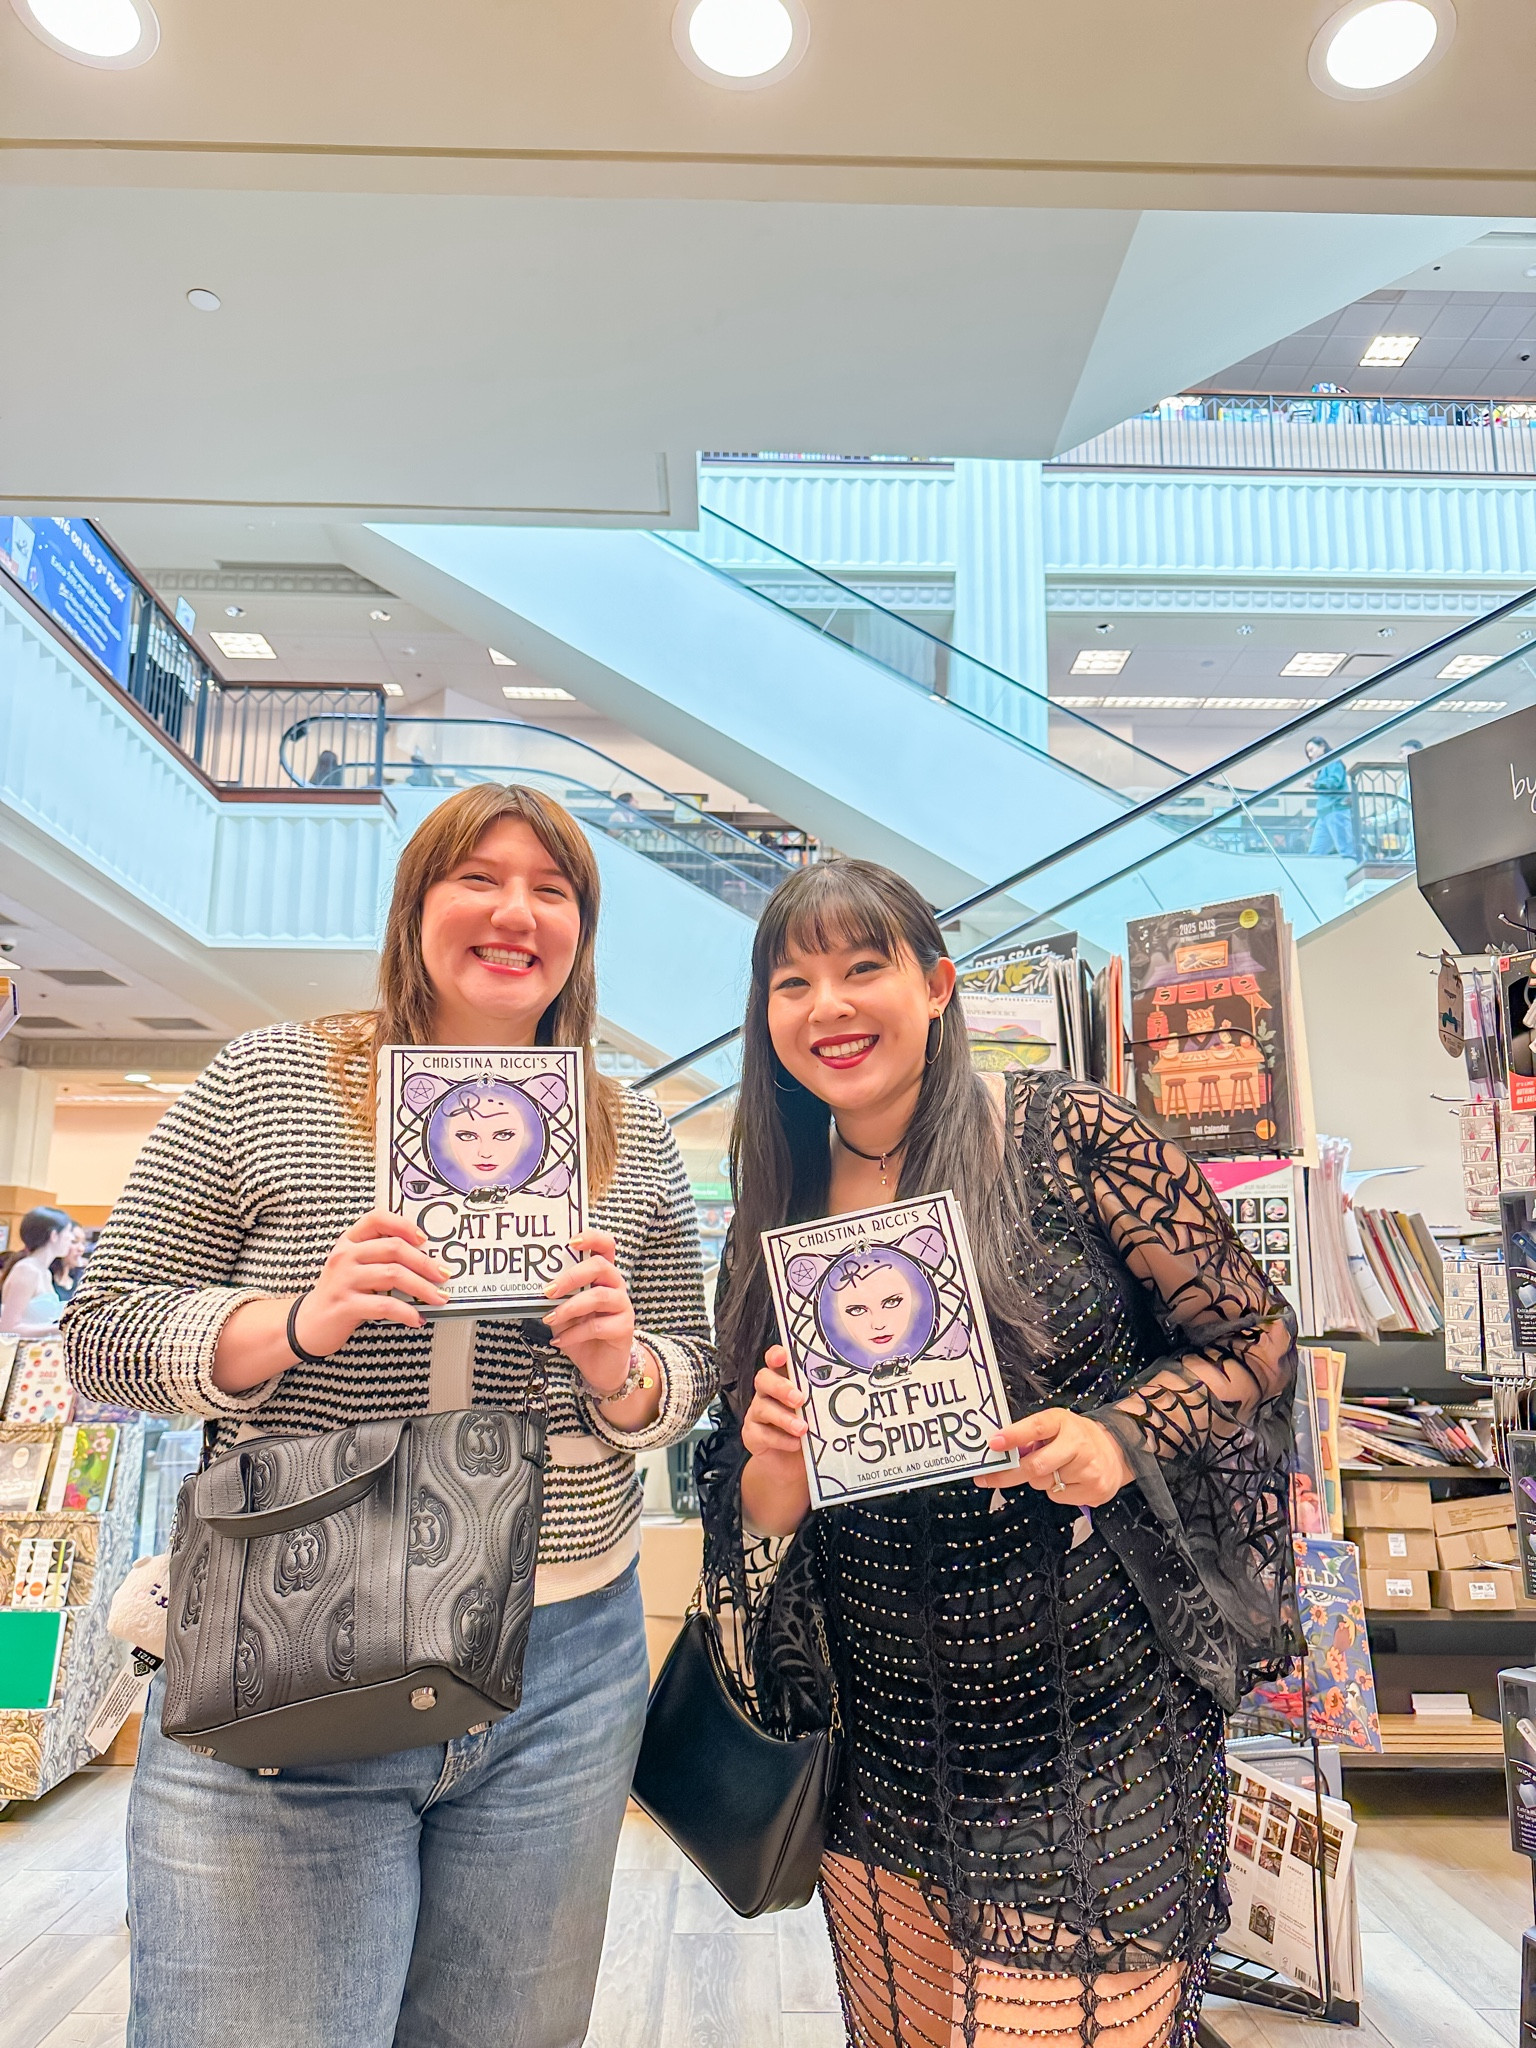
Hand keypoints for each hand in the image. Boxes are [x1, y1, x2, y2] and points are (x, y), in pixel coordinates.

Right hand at [293, 1211, 449, 1354]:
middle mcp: (345, 1256)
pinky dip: (406, 1312)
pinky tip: (417, 1319)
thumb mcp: (354, 1268)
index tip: (424, 1239)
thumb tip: (426, 1261)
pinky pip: (384, 1304)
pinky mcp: (345, 1305)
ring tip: (439, 1298)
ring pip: (393, 1275)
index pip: (376, 1219)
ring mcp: (343, 1280)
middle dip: (425, 1262)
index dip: (403, 1224)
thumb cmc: (341, 1293)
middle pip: (394, 1248)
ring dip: (423, 1288)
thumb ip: (379, 1258)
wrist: (308, 1325)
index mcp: (349, 1242)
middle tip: (444, 1275)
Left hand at [542, 1229, 635, 1391]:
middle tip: (548, 1290)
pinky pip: (597, 1326)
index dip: (592, 1238)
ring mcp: (622, 1305)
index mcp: (602, 1274)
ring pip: (599, 1296)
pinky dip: (574, 1334)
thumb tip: (534, 1287)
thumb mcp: (564, 1311)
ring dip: (570, 1307)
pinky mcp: (624, 1327)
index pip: (605, 1246)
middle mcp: (616, 1285)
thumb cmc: (581, 1332)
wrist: (600, 1366)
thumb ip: (557, 1297)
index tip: (571, 1241)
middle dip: (572, 1276)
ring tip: (549, 1319)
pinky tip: (559, 1341)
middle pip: (601, 1266)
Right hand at [740, 1347, 811, 1537]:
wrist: (792, 1466)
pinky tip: (795, 1444)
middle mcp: (767, 1393)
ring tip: (802, 1428)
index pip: (775, 1360)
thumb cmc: (811, 1433)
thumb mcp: (821, 1414)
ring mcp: (757, 1414)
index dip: (777, 1355)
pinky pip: (761, 1434)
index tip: (784, 1356)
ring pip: (762, 1407)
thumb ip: (826, 1400)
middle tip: (799, 1399)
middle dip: (780, 1387)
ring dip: (783, 1417)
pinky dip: (779, 1439)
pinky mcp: (752, 1435)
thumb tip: (853, 1389)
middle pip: (763, 1379)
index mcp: (784, 1381)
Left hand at [973, 1407, 1134, 1508]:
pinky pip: (1058, 1497)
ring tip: (1053, 1469)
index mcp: (1063, 1422)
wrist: (1116, 1451)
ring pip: (1044, 1484)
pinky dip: (1055, 1491)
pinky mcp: (1094, 1490)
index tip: (994, 1444)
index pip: (1037, 1427)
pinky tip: (1067, 1480)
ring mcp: (1088, 1468)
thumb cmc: (1076, 1438)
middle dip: (1009, 1474)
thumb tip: (999, 1452)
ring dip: (1038, 1480)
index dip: (1014, 1436)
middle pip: (1036, 1466)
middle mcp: (1078, 1443)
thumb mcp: (1055, 1426)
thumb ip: (1029, 1437)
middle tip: (988, 1478)